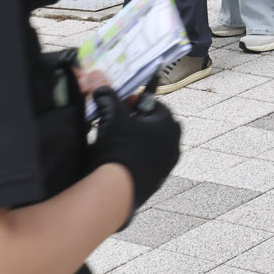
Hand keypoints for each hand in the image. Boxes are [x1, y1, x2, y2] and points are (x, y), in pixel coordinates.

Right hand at [87, 88, 181, 220]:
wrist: (117, 190)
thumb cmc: (120, 147)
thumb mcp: (112, 116)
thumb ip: (108, 96)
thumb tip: (100, 83)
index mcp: (170, 125)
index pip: (154, 104)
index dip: (134, 102)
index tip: (119, 103)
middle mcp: (174, 145)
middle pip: (152, 125)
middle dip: (134, 121)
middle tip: (115, 122)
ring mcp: (166, 166)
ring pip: (148, 146)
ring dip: (134, 141)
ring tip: (112, 141)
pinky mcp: (156, 182)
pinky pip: (144, 163)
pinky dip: (133, 159)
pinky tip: (116, 161)